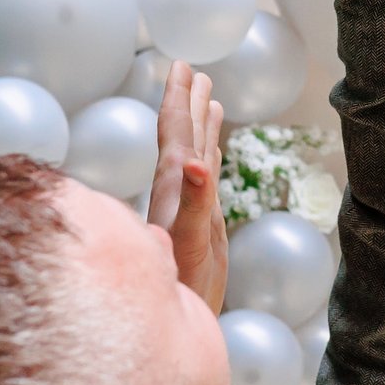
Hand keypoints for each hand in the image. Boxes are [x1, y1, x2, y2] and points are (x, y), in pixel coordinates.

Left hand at [149, 60, 228, 311]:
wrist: (175, 320)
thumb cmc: (181, 285)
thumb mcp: (189, 242)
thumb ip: (192, 204)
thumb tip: (196, 164)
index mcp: (173, 184)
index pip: (173, 130)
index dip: (177, 97)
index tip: (181, 65)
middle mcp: (178, 189)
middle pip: (182, 133)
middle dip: (187, 100)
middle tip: (193, 69)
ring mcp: (190, 205)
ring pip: (195, 152)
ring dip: (201, 124)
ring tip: (209, 99)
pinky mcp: (202, 223)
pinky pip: (206, 178)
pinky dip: (210, 157)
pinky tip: (211, 155)